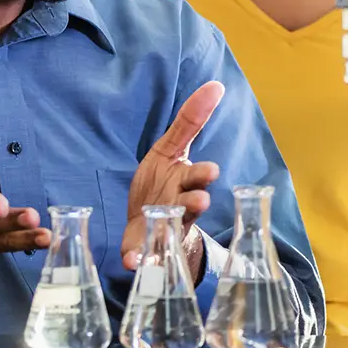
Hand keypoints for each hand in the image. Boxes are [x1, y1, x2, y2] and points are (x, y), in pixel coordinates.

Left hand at [119, 81, 223, 274]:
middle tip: (200, 200)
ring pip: (170, 231)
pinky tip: (131, 262)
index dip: (204, 175)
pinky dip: (138, 261)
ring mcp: (163, 230)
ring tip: (166, 234)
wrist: (146, 223)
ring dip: (169, 232)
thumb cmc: (162, 183)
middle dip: (195, 203)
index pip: (198, 177)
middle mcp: (179, 208)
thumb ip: (190, 120)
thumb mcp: (170, 149)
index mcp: (185, 182)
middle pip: (190, 206)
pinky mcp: (143, 250)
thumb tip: (216, 85)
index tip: (211, 171)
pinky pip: (142, 257)